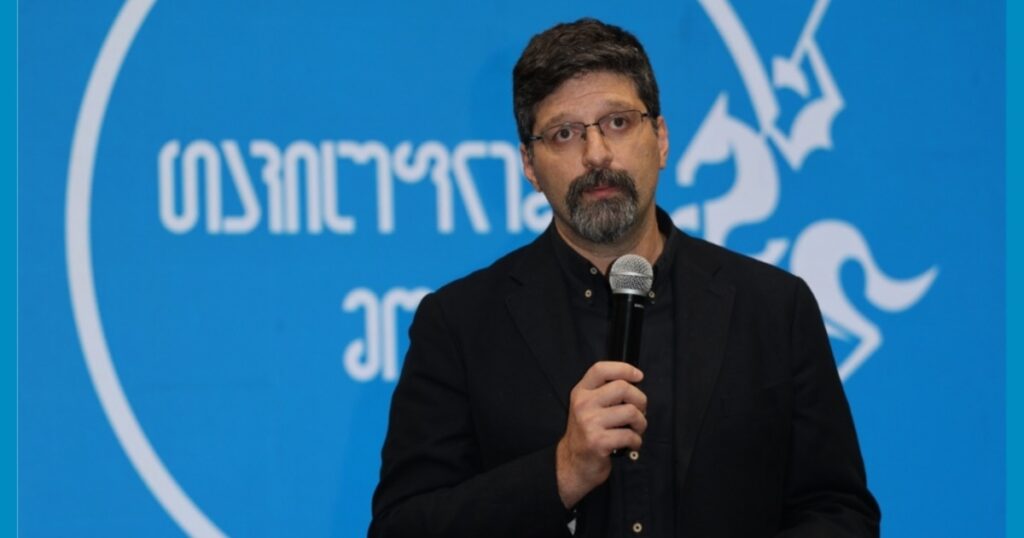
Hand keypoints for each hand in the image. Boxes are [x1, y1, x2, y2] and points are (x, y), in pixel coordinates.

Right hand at [555, 361, 646, 508]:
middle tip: (639, 412)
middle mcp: (583, 404)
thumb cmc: (587, 433)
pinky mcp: (598, 441)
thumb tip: (634, 384)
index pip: (601, 369)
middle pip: (623, 388)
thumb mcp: (587, 407)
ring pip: (631, 412)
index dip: (624, 368)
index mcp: (581, 392)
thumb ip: (604, 393)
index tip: (638, 376)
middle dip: (640, 400)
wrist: (573, 463)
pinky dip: (636, 441)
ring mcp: (590, 423)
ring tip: (635, 430)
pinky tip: (630, 444)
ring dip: (641, 423)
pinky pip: (630, 435)